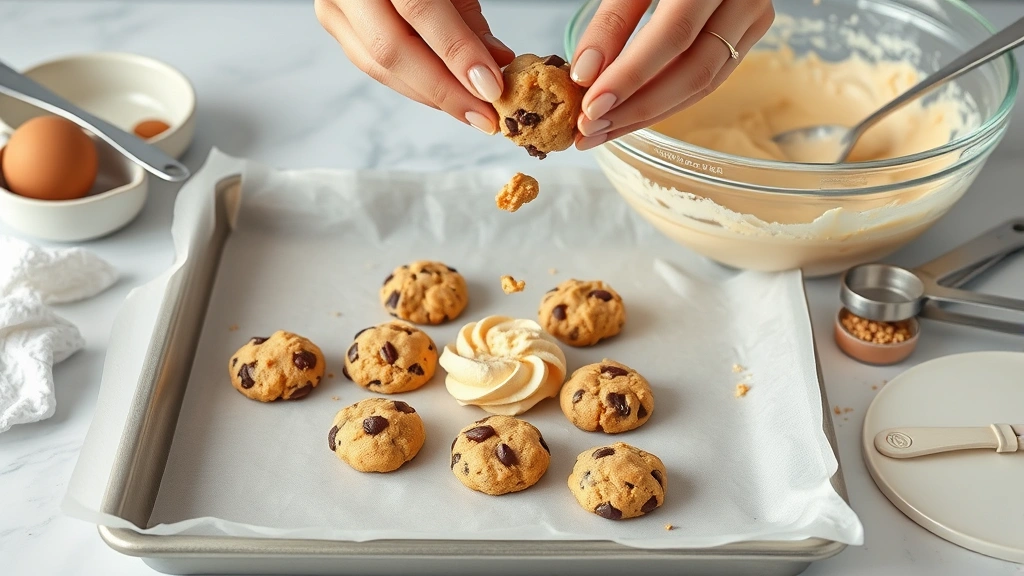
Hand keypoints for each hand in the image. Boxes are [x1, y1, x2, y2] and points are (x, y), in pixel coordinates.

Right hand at [315, 0, 514, 134]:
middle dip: (444, 90)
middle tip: (484, 115)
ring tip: (472, 110)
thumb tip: (496, 63)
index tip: (491, 87)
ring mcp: (335, 7)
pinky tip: (446, 96)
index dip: (457, 52)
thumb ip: (468, 18)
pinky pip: (376, 66)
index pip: (418, 10)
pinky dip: (415, 85)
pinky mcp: (337, 26)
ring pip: (379, 66)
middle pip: (391, 49)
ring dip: (431, 95)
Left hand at [570, 0, 774, 149]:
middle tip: (589, 129)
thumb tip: (586, 76)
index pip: (673, 34)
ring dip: (647, 114)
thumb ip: (612, 19)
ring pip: (702, 83)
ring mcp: (751, 17)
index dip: (631, 75)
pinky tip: (628, 116)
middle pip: (693, 69)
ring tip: (601, 131)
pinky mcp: (748, 34)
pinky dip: (666, 102)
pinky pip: (708, 80)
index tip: (590, 105)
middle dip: (636, 107)